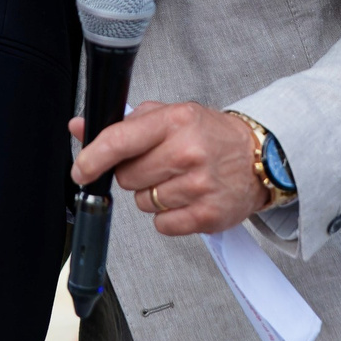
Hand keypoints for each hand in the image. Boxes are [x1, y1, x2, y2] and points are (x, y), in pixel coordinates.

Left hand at [69, 103, 268, 236]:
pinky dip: (167, 216)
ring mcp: (200, 186)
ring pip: (143, 202)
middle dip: (134, 174)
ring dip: (152, 195)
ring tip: (177, 180)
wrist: (260, 158)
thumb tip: (79, 128)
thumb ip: (125, 123)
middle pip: (128, 177)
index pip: (120, 141)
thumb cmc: (210, 135)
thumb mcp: (169, 115)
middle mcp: (187, 152)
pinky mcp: (208, 215)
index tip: (81, 170)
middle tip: (157, 165)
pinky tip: (186, 198)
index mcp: (174, 121)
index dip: (92, 158)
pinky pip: (162, 225)